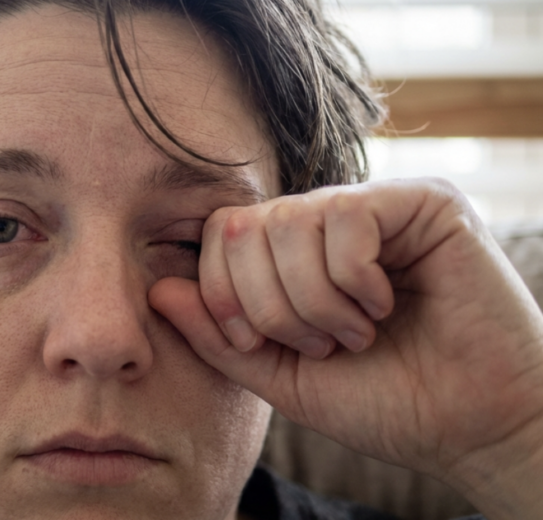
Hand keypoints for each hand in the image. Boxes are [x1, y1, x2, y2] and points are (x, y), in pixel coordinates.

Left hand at [148, 178, 542, 518]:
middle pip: (243, 226)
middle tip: (319, 344)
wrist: (472, 427)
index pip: (219, 235)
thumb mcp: (282, 377)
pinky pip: (344, 218)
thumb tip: (156, 289)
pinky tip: (385, 305)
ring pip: (288, 222)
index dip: (221, 293)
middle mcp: (326, 220)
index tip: (260, 344)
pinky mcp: (422, 202)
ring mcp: (374, 206)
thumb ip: (220, 336)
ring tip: (355, 332)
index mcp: (291, 255)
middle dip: (268, 303)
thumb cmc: (383, 402)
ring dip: (313, 299)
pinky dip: (353, 280)